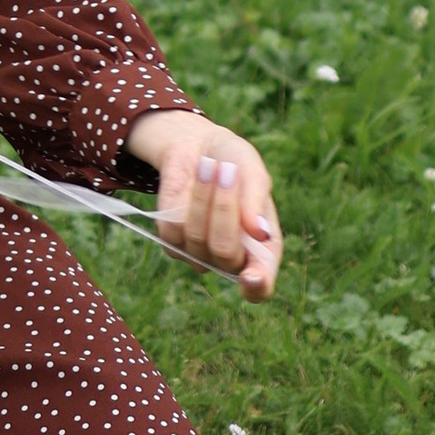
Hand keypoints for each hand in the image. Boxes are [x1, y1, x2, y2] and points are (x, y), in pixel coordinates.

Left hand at [125, 110, 280, 299]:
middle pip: (225, 252)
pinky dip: (184, 198)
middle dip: (226, 208)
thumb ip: (257, 201)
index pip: (260, 286)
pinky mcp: (172, 242)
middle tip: (228, 170)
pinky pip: (172, 229)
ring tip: (209, 164)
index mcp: (262, 251)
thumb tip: (259, 232)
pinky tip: (193, 178)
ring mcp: (200, 255)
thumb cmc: (236, 163)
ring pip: (196, 237)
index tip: (252, 277)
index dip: (257, 285)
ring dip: (204, 196)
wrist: (200, 148)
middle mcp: (232, 260)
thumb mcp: (254, 173)